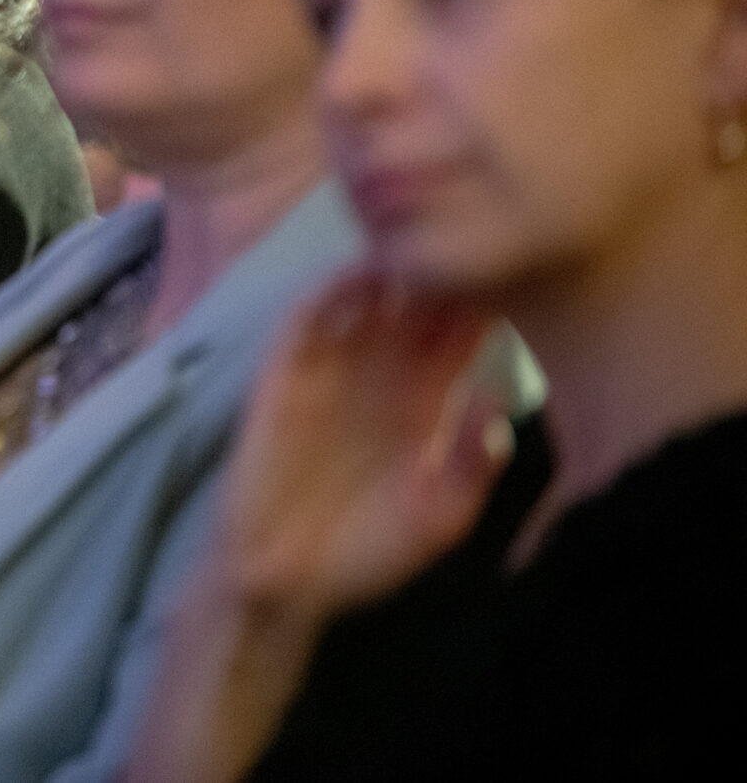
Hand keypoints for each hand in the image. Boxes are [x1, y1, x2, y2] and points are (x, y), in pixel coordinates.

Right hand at [214, 269, 510, 622]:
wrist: (285, 577)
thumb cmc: (366, 554)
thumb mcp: (437, 518)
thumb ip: (469, 465)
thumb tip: (497, 401)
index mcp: (430, 401)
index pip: (465, 334)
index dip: (490, 300)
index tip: (523, 268)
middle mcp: (386, 372)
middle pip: (420, 301)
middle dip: (443, 267)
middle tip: (468, 232)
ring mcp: (336, 366)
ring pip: (366, 295)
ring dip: (387, 265)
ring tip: (419, 242)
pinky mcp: (288, 370)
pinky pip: (308, 316)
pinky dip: (330, 289)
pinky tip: (359, 274)